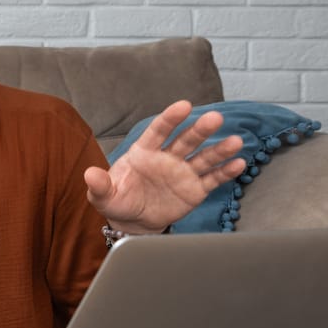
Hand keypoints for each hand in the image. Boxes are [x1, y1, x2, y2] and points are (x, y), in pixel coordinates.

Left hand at [84, 101, 244, 233]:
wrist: (133, 221)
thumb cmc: (118, 200)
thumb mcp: (104, 196)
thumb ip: (100, 185)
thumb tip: (89, 174)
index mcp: (144, 152)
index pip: (158, 131)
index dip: (170, 118)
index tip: (184, 105)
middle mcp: (167, 157)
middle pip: (186, 140)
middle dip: (200, 129)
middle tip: (215, 118)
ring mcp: (183, 172)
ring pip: (203, 157)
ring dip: (219, 149)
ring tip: (236, 141)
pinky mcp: (195, 189)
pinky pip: (212, 178)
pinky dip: (225, 171)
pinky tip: (239, 163)